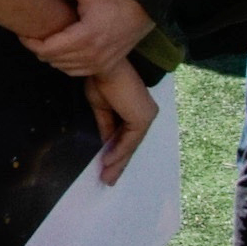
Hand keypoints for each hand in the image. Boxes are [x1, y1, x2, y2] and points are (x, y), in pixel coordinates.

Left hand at [23, 0, 154, 75]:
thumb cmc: (117, 1)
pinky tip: (61, 51)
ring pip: (62, 68)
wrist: (145, 14)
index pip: (47, 49)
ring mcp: (99, 63)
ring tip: (44, 41)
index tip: (22, 33)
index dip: (30, 43)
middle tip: (31, 35)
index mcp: (85, 36)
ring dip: (50, 57)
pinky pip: (75, 72)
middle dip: (37, 48)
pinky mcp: (104, 66)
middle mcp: (92, 54)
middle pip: (51, 59)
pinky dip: (64, 64)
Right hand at [87, 62, 158, 182]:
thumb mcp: (100, 107)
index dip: (116, 153)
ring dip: (118, 163)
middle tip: (108, 180)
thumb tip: (106, 144)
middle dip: (119, 164)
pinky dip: (119, 152)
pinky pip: (129, 141)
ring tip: (107, 178)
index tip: (105, 166)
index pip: (126, 136)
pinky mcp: (142, 118)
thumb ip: (106, 126)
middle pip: (130, 144)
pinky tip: (108, 162)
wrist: (103, 65)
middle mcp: (145, 115)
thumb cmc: (100, 80)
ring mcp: (145, 117)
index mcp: (136, 111)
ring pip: (131, 145)